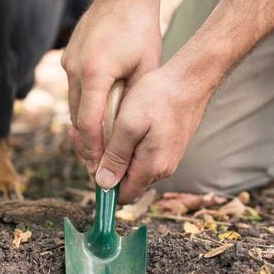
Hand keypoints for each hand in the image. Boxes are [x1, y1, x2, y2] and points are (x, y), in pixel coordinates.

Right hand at [61, 0, 160, 180]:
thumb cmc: (140, 30)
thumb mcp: (145, 68)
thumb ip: (132, 100)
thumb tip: (126, 134)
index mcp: (95, 72)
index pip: (89, 122)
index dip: (94, 149)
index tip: (101, 168)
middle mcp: (75, 69)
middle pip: (75, 118)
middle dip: (87, 144)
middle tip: (98, 167)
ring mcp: (68, 62)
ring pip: (72, 105)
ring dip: (84, 126)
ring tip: (97, 148)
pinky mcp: (68, 57)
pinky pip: (74, 90)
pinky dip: (83, 106)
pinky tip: (96, 117)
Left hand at [95, 60, 214, 202]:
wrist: (190, 78)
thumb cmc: (158, 97)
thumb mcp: (129, 124)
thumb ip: (116, 156)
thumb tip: (103, 185)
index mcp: (151, 167)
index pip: (121, 195)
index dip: (101, 181)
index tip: (88, 155)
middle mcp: (161, 167)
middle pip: (124, 179)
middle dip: (102, 160)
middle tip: (83, 133)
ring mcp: (166, 156)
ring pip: (131, 163)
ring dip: (112, 149)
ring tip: (98, 123)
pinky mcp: (167, 144)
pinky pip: (140, 151)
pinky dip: (124, 140)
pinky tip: (116, 121)